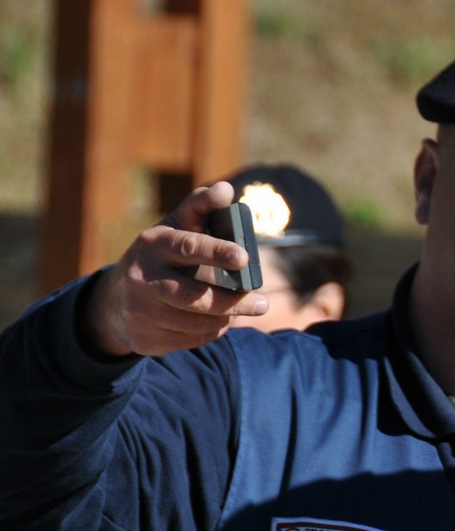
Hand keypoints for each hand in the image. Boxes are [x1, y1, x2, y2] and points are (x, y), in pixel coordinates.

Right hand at [83, 181, 267, 356]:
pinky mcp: (146, 339)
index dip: (217, 252)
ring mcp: (141, 312)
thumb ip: (201, 208)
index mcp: (154, 244)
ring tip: (236, 309)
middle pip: (195, 297)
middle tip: (262, 304)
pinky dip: (211, 332)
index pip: (188, 247)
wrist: (117, 300)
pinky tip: (214, 321)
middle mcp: (143, 279)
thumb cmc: (162, 256)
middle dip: (232, 302)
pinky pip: (193, 340)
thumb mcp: (176, 228)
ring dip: (225, 318)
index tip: (245, 257)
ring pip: (199, 323)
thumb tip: (226, 189)